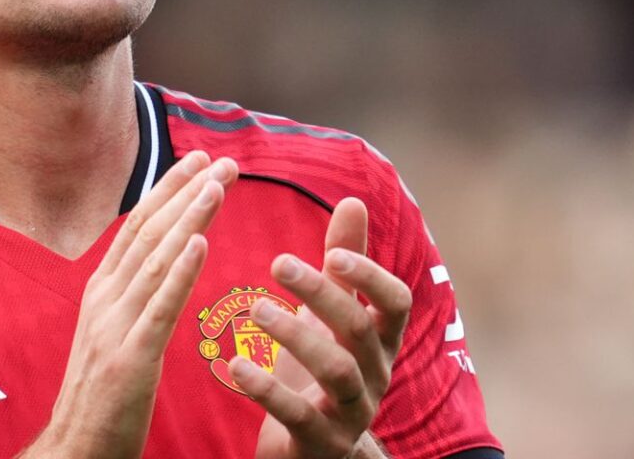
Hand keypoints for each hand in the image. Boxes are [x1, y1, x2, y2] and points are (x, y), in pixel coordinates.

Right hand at [19, 151, 238, 458]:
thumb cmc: (100, 399)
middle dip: (186, 192)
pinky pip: (159, 308)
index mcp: (100, 292)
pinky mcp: (130, 359)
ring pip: (157, 260)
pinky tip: (200, 242)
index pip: (137, 227)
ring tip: (218, 185)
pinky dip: (180, 270)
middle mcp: (104, 300)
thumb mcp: (111, 336)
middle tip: (223, 160)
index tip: (199, 162)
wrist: (73, 450)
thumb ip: (132, 298)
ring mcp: (114, 328)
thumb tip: (161, 263)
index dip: (167, 191)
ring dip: (190, 217)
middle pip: (148, 233)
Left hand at [229, 198, 410, 458]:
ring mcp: (352, 411)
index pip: (396, 303)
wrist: (314, 447)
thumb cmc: (322, 366)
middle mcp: (375, 374)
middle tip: (278, 261)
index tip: (335, 253)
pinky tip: (237, 365)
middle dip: (323, 294)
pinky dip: (268, 390)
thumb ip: (344, 261)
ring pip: (337, 372)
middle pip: (360, 330)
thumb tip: (354, 200)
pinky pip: (299, 416)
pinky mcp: (321, 442)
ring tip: (256, 307)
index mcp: (380, 339)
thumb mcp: (334, 313)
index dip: (371, 277)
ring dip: (297, 336)